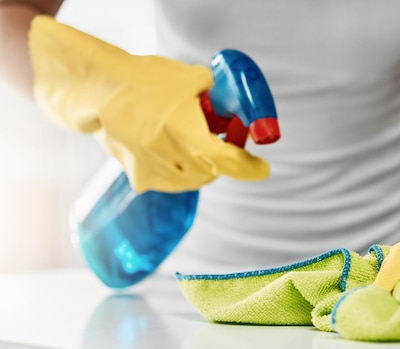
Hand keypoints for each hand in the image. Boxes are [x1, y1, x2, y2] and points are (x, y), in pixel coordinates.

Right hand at [29, 16, 267, 192]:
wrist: (101, 91)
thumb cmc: (147, 81)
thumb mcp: (192, 80)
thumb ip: (220, 96)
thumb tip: (241, 105)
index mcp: (189, 136)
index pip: (230, 162)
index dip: (250, 168)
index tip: (262, 167)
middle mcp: (174, 160)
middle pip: (214, 172)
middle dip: (221, 159)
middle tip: (219, 140)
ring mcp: (155, 174)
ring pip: (193, 180)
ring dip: (201, 166)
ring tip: (186, 139)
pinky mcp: (140, 179)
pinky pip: (171, 180)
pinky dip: (178, 169)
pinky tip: (167, 147)